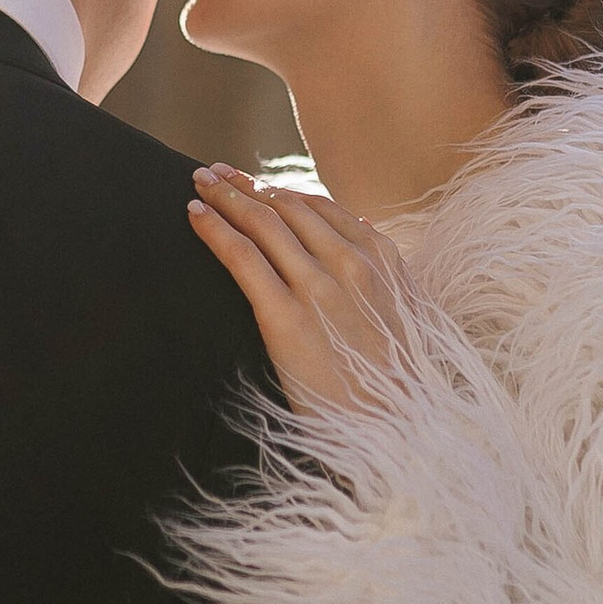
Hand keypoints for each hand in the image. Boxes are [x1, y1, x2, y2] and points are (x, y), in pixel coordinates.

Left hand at [186, 170, 408, 413]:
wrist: (397, 430)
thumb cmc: (399, 381)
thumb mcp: (407, 313)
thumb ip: (385, 271)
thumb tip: (366, 228)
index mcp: (381, 259)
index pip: (319, 208)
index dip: (279, 189)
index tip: (253, 182)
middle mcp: (351, 264)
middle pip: (286, 208)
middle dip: (245, 186)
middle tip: (214, 173)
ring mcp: (319, 289)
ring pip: (262, 224)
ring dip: (225, 197)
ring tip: (200, 183)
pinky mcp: (287, 318)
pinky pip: (243, 258)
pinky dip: (215, 230)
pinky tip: (195, 215)